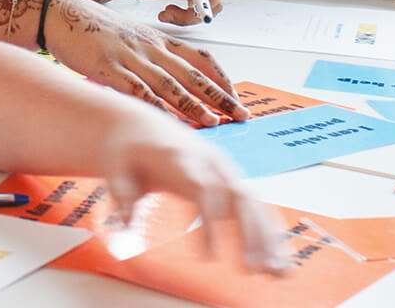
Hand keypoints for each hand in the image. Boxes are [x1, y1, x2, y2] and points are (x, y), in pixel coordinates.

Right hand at [39, 0, 247, 126]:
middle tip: (240, 114)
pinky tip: (167, 122)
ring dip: (194, 105)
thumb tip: (165, 81)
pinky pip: (137, 91)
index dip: (221, 77)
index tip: (235, 95)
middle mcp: (150, 48)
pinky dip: (155, 107)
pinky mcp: (109, 68)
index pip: (200, 57)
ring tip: (213, 122)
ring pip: (170, 84)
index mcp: (157, 39)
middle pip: (193, 74)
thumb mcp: (129, 36)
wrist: (60, 13)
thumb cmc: (92, 27)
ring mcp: (130, 58)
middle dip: (220, 96)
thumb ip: (148, 56)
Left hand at [95, 104, 285, 273]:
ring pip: (253, 203)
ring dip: (269, 237)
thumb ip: (122, 194)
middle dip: (251, 234)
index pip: (203, 191)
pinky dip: (270, 231)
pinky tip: (281, 256)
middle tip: (257, 269)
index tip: (209, 257)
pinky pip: (255, 205)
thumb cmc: (127, 146)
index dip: (210, 224)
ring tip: (280, 272)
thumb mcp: (113, 165)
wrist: (139, 122)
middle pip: (238, 197)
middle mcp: (210, 162)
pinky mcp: (229, 179)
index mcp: (182, 157)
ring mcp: (224, 169)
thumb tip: (124, 227)